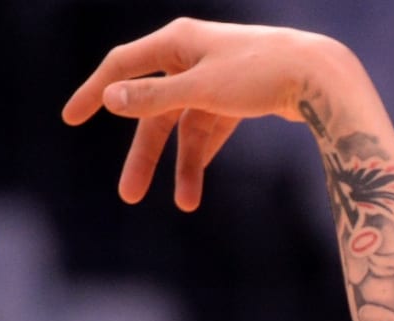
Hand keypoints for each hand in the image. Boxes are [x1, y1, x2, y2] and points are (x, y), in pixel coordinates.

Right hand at [62, 18, 353, 210]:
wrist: (322, 78)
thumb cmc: (262, 74)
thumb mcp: (202, 89)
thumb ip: (155, 97)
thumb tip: (112, 99)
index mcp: (177, 42)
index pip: (122, 67)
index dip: (95, 93)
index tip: (71, 119)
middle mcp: (192, 56)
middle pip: (154, 109)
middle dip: (144, 155)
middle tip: (128, 197)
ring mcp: (215, 79)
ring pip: (184, 127)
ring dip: (182, 166)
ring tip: (183, 205)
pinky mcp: (237, 98)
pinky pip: (209, 131)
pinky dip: (203, 157)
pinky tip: (196, 190)